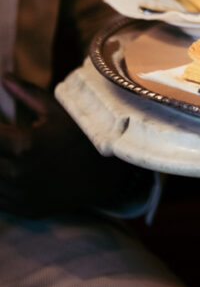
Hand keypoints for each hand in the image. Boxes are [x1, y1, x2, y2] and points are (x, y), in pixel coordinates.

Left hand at [0, 74, 134, 216]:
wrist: (103, 175)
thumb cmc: (80, 136)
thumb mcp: (56, 110)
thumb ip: (26, 93)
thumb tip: (4, 77)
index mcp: (23, 144)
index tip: (1, 127)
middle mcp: (17, 172)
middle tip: (4, 140)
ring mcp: (19, 194)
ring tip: (7, 154)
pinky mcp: (22, 210)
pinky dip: (0, 184)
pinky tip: (10, 171)